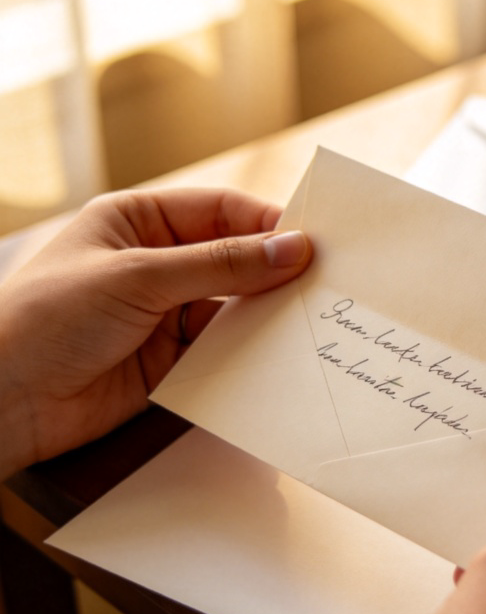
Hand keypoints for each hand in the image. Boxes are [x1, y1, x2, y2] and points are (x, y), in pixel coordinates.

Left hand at [0, 188, 310, 477]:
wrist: (2, 401)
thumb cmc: (47, 318)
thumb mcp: (138, 276)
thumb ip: (221, 265)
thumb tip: (293, 249)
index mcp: (139, 220)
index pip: (221, 211)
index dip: (268, 224)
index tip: (314, 242)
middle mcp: (156, 262)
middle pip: (233, 258)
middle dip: (274, 270)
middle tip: (326, 282)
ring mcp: (164, 312)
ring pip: (234, 305)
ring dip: (267, 313)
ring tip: (312, 318)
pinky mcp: (171, 360)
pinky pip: (224, 348)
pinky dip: (251, 350)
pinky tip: (279, 353)